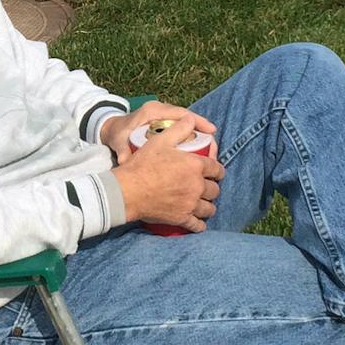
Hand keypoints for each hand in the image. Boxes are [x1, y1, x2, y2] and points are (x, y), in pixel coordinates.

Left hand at [98, 99, 215, 165]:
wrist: (111, 129)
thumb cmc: (117, 133)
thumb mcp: (119, 140)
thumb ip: (122, 150)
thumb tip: (125, 162)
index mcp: (153, 111)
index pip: (181, 113)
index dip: (198, 121)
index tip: (211, 131)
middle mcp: (162, 112)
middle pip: (189, 120)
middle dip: (204, 133)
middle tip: (214, 149)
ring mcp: (165, 118)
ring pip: (189, 126)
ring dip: (200, 139)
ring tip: (211, 155)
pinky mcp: (166, 126)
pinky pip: (184, 132)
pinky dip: (193, 141)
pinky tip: (200, 156)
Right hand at [110, 110, 223, 231]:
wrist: (127, 190)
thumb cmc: (142, 164)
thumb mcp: (159, 140)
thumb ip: (179, 129)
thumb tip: (190, 119)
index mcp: (195, 166)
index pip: (217, 168)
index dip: (217, 170)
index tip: (214, 171)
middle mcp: (197, 186)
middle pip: (215, 190)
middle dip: (212, 188)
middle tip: (206, 187)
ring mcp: (190, 204)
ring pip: (209, 208)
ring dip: (208, 205)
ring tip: (202, 204)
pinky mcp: (181, 218)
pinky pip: (197, 225)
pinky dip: (199, 224)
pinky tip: (198, 222)